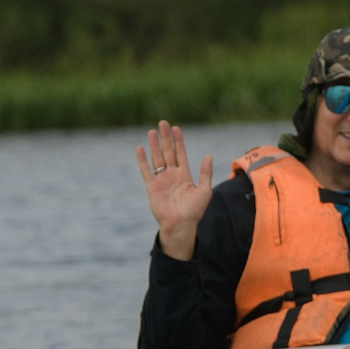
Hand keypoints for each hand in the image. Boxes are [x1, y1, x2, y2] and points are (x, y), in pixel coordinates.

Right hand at [139, 121, 214, 260]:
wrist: (181, 225)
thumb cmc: (194, 211)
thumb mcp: (204, 191)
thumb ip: (205, 173)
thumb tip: (209, 155)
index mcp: (185, 175)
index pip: (181, 153)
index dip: (178, 141)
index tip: (176, 128)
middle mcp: (172, 175)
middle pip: (168, 152)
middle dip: (165, 138)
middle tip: (163, 123)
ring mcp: (161, 180)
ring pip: (157, 158)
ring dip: (154, 145)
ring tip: (151, 131)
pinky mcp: (152, 187)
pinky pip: (146, 171)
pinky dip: (143, 160)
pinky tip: (140, 149)